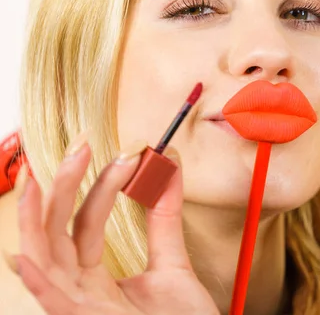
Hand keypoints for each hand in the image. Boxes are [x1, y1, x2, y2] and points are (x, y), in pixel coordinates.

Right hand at [5, 133, 218, 314]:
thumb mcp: (173, 264)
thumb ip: (165, 219)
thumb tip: (168, 165)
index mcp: (93, 276)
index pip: (85, 223)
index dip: (102, 185)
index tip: (131, 155)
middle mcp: (79, 289)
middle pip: (58, 232)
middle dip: (64, 187)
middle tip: (82, 144)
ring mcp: (80, 308)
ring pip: (45, 260)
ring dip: (37, 218)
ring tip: (36, 176)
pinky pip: (53, 304)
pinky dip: (37, 281)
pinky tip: (22, 255)